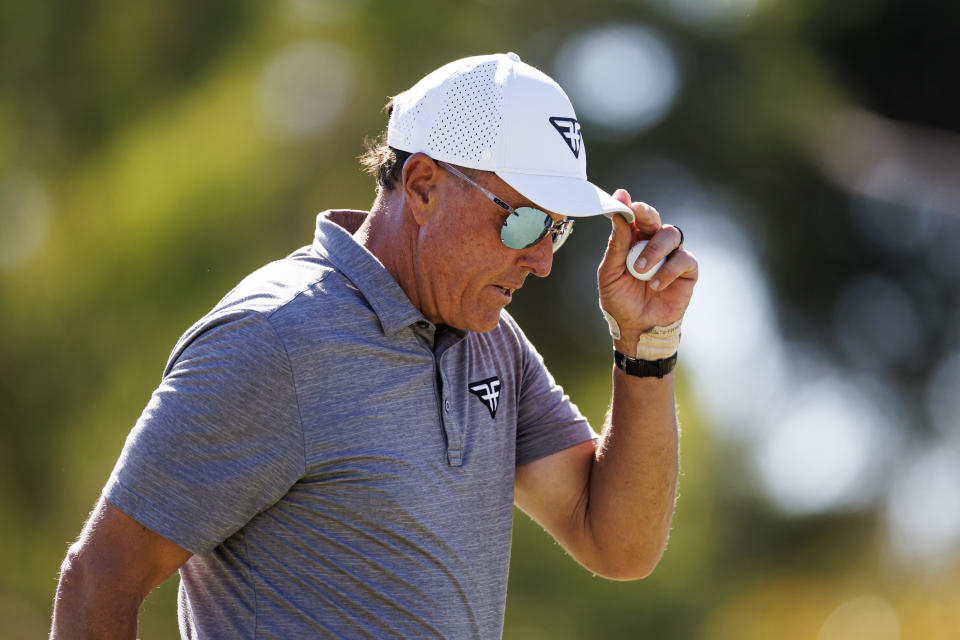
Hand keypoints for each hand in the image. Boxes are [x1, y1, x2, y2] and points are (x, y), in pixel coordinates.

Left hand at [597, 189, 697, 346]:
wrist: (636, 327)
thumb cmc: (620, 300)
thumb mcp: (609, 274)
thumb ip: (616, 246)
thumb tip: (618, 217)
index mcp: (632, 241)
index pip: (632, 217)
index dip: (627, 205)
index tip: (621, 197)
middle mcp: (653, 243)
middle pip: (654, 218)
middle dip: (645, 213)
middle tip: (636, 215)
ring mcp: (671, 255)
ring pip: (671, 234)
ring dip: (654, 250)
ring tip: (640, 271)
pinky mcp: (687, 271)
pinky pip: (684, 259)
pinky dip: (669, 270)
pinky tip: (656, 284)